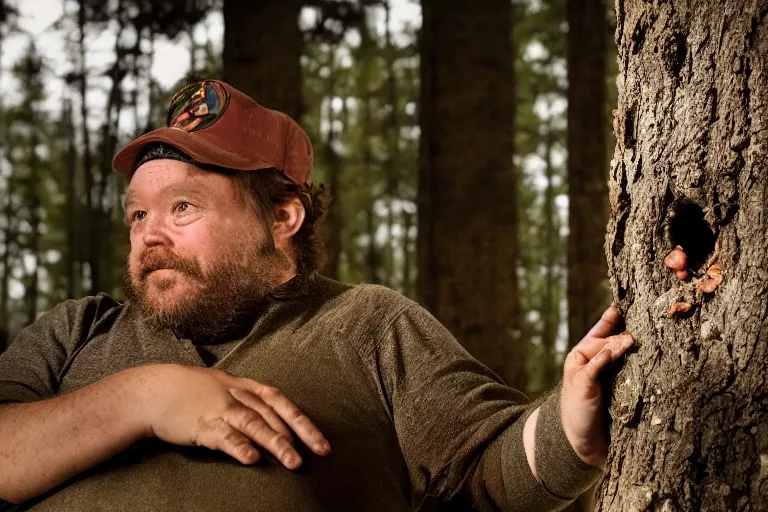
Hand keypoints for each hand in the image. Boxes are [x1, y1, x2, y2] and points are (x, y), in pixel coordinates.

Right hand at [136, 364, 330, 468]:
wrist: (154, 390)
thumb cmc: (192, 392)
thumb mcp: (224, 388)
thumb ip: (249, 402)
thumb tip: (274, 424)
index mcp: (246, 387)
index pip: (281, 402)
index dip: (303, 421)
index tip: (322, 442)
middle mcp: (238, 395)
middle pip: (275, 414)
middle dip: (300, 434)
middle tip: (320, 451)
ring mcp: (221, 409)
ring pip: (255, 424)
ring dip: (275, 443)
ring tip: (293, 461)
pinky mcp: (203, 425)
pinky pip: (224, 437)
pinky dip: (238, 447)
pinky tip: (251, 458)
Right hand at [561, 306, 633, 467]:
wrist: (581, 436)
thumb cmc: (597, 410)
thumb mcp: (606, 384)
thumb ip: (614, 366)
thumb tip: (635, 346)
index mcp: (588, 358)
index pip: (599, 333)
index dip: (608, 319)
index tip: (620, 306)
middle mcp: (581, 360)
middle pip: (602, 340)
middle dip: (618, 334)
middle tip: (636, 334)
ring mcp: (579, 370)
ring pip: (599, 350)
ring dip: (615, 344)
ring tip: (631, 340)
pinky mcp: (581, 383)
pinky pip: (592, 367)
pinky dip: (601, 359)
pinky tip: (610, 354)